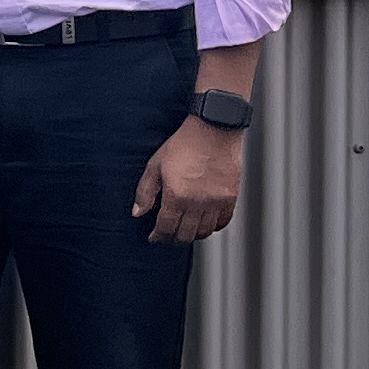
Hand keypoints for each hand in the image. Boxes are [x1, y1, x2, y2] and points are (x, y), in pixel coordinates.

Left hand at [133, 120, 244, 243]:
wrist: (213, 129)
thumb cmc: (185, 143)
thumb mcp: (155, 165)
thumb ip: (145, 191)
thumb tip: (138, 212)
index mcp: (176, 196)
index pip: (165, 228)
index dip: (158, 237)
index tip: (154, 237)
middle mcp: (197, 202)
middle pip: (185, 235)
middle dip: (173, 239)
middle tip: (168, 237)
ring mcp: (216, 202)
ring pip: (204, 232)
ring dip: (193, 235)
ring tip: (185, 231)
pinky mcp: (230, 197)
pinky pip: (223, 222)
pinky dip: (214, 227)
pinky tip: (206, 223)